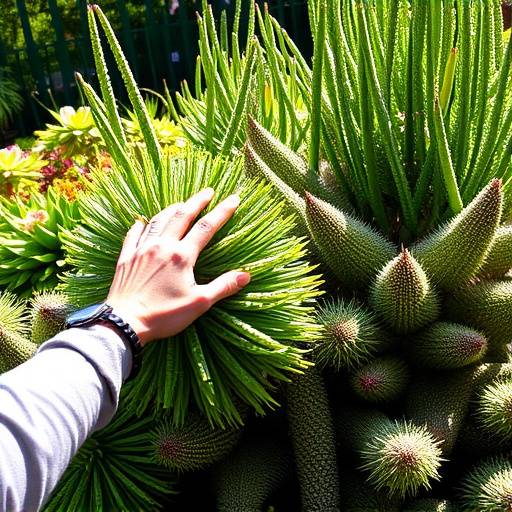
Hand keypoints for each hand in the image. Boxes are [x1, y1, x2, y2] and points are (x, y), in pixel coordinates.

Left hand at [106, 188, 250, 345]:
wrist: (124, 323)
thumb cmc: (164, 315)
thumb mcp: (199, 303)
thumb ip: (222, 287)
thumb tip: (246, 275)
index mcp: (182, 256)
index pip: (206, 227)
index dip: (222, 212)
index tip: (234, 199)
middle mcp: (162, 246)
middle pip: (182, 215)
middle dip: (197, 201)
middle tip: (208, 191)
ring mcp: (142, 250)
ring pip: (158, 220)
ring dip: (172, 209)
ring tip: (181, 204)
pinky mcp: (126, 258)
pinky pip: (133, 234)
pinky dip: (140, 225)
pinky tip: (141, 221)